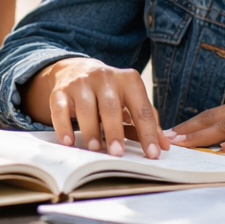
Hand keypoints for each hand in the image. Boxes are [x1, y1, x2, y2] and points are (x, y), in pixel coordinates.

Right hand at [24, 58, 169, 158]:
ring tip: (95, 149)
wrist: (77, 69)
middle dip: (114, 131)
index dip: (148, 132)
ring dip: (90, 130)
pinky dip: (63, 126)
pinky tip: (69, 141)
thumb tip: (164, 146)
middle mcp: (105, 77)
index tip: (153, 154)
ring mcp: (81, 83)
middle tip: (118, 153)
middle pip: (111, 106)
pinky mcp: (61, 91)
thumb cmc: (110, 92)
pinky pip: (59, 108)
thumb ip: (146, 121)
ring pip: (85, 107)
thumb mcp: (130, 99)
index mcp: (128, 80)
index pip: (141, 108)